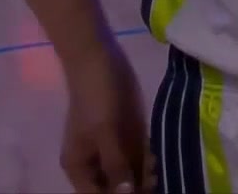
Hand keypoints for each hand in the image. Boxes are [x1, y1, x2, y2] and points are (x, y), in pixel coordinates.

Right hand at [60, 41, 153, 192]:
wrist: (100, 57)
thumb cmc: (95, 96)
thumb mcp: (104, 132)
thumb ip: (115, 164)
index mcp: (79, 168)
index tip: (142, 192)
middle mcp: (94, 163)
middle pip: (115, 189)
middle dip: (135, 188)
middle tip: (154, 179)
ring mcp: (112, 149)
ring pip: (130, 176)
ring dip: (145, 176)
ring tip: (157, 167)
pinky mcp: (128, 136)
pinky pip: (139, 158)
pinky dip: (149, 161)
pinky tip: (158, 157)